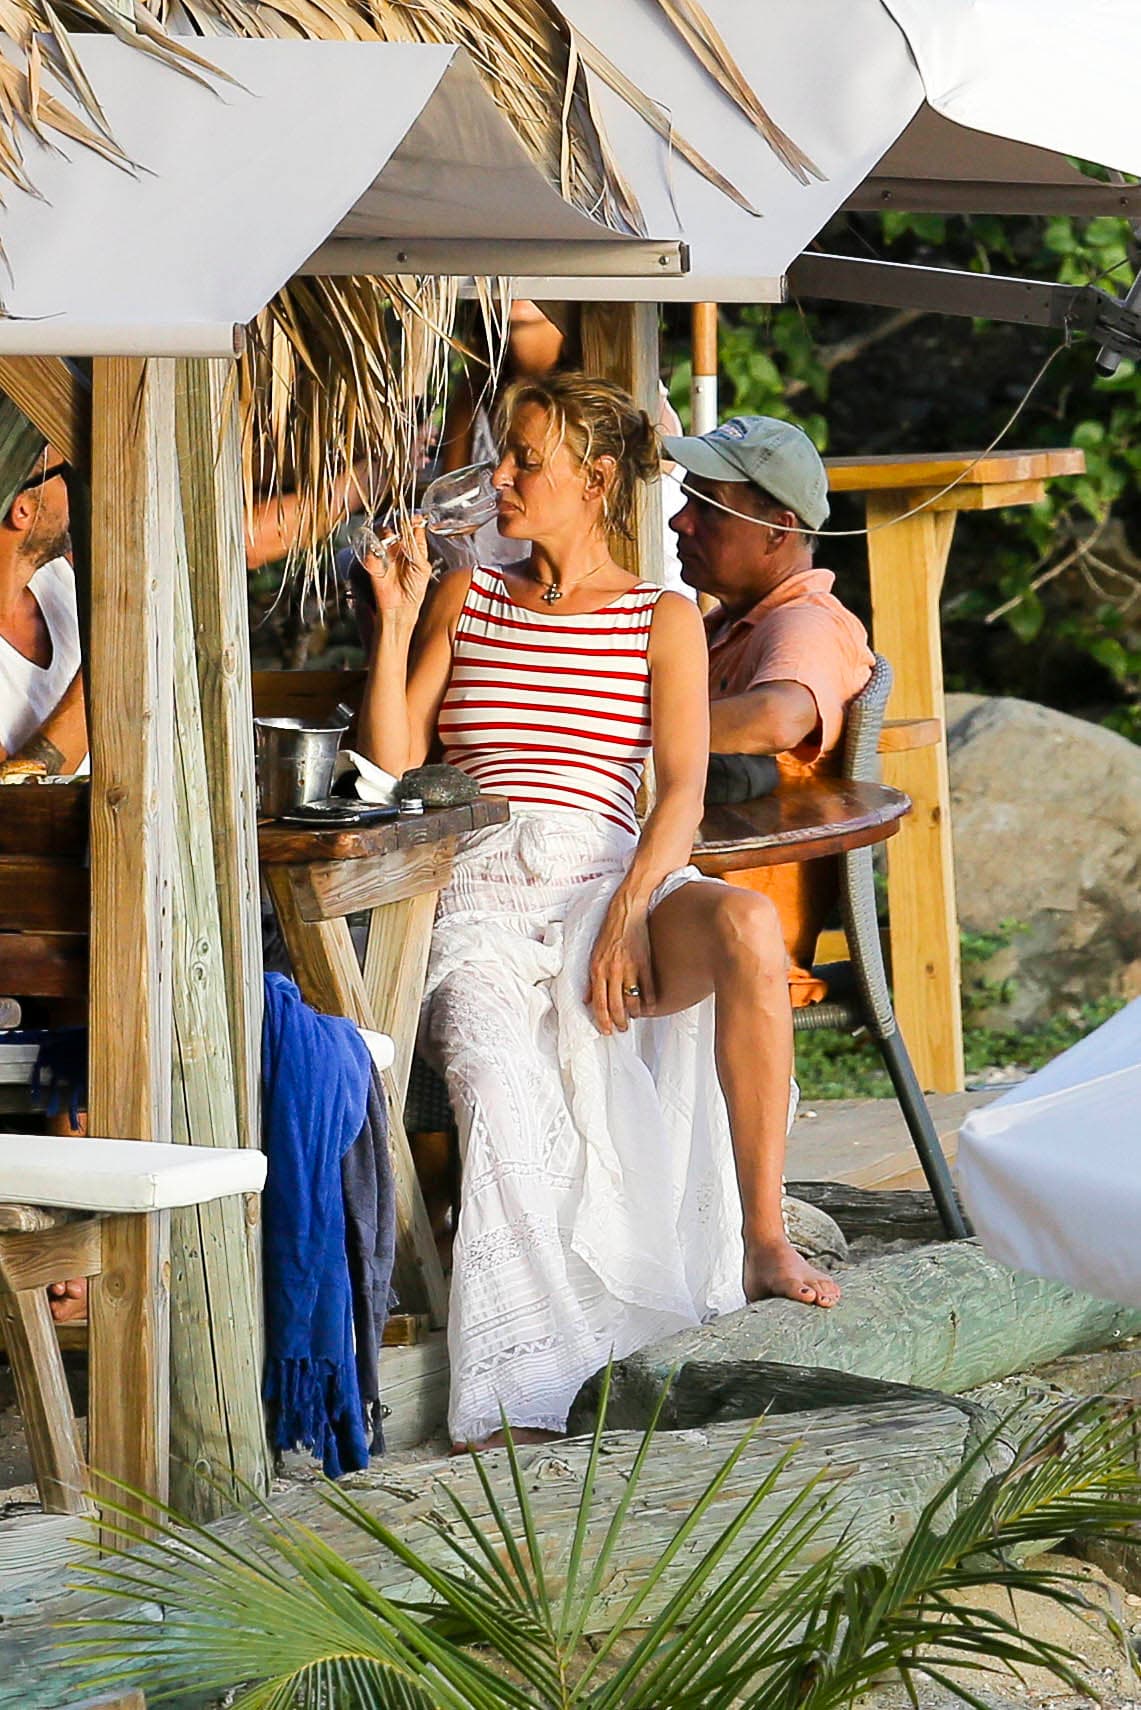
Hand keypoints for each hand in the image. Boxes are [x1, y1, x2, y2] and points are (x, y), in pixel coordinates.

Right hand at [360, 518, 432, 619]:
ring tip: (393, 537)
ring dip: (388, 532)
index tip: (416, 517)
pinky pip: (372, 546)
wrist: (400, 608)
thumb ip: (417, 546)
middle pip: (397, 526)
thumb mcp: (422, 567)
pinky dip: (376, 544)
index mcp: (413, 548)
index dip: (414, 520)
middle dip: (400, 523)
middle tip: (402, 524)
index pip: (413, 528)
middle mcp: (399, 547)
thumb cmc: (414, 591)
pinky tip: (382, 547)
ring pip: (384, 532)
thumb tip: (416, 526)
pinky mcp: (372, 559)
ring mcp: (385, 552)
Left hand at [585, 893, 656, 1034]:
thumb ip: (591, 979)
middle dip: (619, 1022)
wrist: (626, 910)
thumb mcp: (593, 954)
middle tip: (621, 1028)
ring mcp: (630, 967)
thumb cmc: (608, 931)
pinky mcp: (645, 962)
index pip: (599, 1003)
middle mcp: (612, 970)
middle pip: (616, 1006)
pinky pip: (649, 988)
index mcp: (597, 969)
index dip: (603, 1021)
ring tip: (634, 1017)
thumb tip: (587, 999)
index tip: (606, 1030)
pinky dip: (649, 1001)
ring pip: (633, 1000)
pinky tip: (648, 1006)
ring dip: (634, 1013)